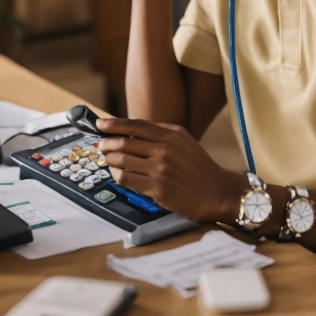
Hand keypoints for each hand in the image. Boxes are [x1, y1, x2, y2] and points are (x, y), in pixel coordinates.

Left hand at [97, 117, 243, 221]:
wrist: (216, 191)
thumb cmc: (198, 166)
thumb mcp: (183, 141)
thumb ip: (160, 134)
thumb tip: (130, 131)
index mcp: (171, 134)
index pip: (136, 125)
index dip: (114, 124)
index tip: (100, 124)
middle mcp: (165, 148)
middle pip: (125, 142)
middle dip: (107, 143)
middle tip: (101, 145)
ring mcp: (160, 168)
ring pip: (122, 160)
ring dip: (110, 160)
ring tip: (108, 160)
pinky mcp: (157, 187)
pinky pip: (127, 179)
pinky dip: (117, 176)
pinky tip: (118, 175)